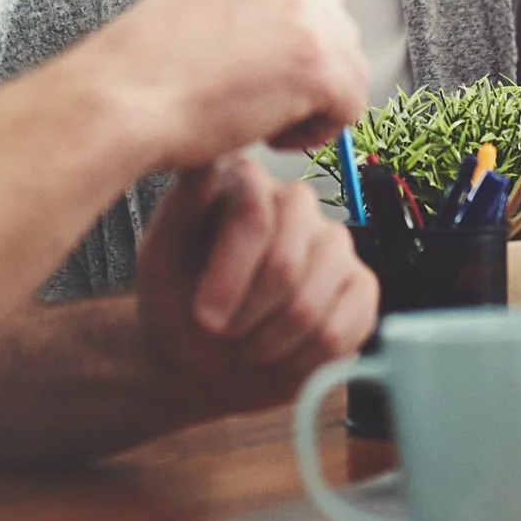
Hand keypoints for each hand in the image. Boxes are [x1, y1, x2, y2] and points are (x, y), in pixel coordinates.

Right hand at [90, 0, 368, 170]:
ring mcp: (307, 14)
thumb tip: (275, 44)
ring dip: (314, 101)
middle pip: (338, 24)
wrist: (121, 99)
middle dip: (311, 68)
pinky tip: (271, 134)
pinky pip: (350, 106)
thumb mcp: (192, 8)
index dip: (293, 40)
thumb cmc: (139, 72)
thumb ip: (240, 11)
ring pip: (349, 66)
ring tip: (262, 120)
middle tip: (265, 99)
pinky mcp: (320, 63)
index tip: (269, 69)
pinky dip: (318, 131)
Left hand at [135, 159, 378, 416]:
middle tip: (222, 337)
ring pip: (311, 302)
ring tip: (245, 350)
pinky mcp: (361, 285)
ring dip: (270, 342)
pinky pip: (343, 329)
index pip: (254, 215)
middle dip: (248, 315)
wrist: (204, 358)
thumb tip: (204, 162)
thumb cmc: (176, 302)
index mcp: (247, 182)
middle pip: (285, 263)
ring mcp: (334, 241)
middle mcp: (296, 202)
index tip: (204, 320)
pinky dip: (302, 358)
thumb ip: (181, 209)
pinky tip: (279, 357)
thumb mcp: (160, 259)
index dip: (230, 276)